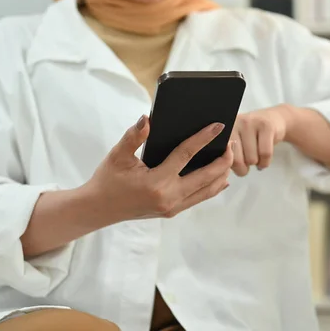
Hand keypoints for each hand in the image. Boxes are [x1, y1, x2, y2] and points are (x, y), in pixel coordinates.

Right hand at [81, 115, 233, 222]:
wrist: (99, 209)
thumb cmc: (108, 179)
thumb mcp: (117, 155)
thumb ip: (133, 136)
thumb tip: (147, 119)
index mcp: (156, 182)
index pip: (186, 155)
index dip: (203, 139)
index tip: (218, 126)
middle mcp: (169, 197)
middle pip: (206, 177)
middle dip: (223, 159)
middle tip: (230, 142)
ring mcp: (172, 207)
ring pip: (207, 190)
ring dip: (221, 173)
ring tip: (228, 155)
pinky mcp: (172, 211)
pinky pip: (199, 197)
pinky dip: (213, 186)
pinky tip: (220, 175)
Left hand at [231, 105, 291, 175]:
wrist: (274, 119)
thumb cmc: (251, 136)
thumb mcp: (235, 143)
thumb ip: (226, 154)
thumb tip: (224, 168)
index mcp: (224, 131)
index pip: (223, 157)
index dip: (231, 166)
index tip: (236, 164)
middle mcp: (234, 124)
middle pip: (237, 161)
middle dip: (244, 168)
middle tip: (247, 162)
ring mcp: (250, 123)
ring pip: (252, 159)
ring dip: (256, 163)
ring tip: (256, 156)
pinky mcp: (266, 126)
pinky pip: (265, 154)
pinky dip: (265, 162)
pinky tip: (264, 159)